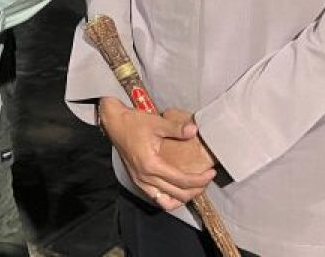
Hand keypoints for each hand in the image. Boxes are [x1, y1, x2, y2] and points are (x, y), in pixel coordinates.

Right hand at [99, 98, 215, 209]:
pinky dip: (169, 198)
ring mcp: (140, 181)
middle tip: (206, 180)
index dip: (200, 180)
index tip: (211, 173)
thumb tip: (194, 129)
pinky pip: (156, 198)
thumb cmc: (133, 122)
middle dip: (196, 190)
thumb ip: (176, 128)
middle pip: (177, 194)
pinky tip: (177, 189)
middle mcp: (145, 177)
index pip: (181, 181)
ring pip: (166, 202)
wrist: (113, 123)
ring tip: (194, 187)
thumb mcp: (156, 122)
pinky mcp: (137, 181)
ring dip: (182, 198)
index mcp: (151, 165)